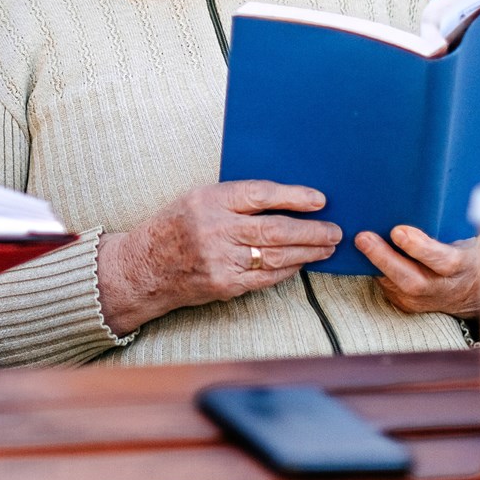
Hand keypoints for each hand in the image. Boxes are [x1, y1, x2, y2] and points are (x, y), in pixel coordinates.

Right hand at [95, 181, 341, 335]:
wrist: (145, 267)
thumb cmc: (175, 227)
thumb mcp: (198, 198)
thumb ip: (235, 199)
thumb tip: (284, 199)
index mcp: (210, 200)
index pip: (260, 195)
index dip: (293, 196)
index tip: (319, 200)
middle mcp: (216, 229)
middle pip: (275, 229)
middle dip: (311, 231)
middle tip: (334, 230)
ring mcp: (221, 260)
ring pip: (276, 255)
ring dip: (307, 252)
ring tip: (327, 247)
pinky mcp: (225, 284)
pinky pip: (265, 277)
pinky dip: (288, 270)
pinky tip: (301, 263)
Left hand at [356, 226, 479, 316]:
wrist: (472, 289)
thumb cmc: (467, 251)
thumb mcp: (470, 237)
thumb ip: (457, 223)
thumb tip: (435, 195)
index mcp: (463, 266)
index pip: (444, 261)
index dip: (421, 248)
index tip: (398, 231)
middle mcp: (443, 288)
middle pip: (413, 281)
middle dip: (386, 260)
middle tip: (364, 238)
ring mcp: (423, 300)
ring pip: (396, 287)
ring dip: (374, 264)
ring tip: (358, 242)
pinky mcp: (407, 304)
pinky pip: (388, 287)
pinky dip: (373, 269)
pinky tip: (359, 252)